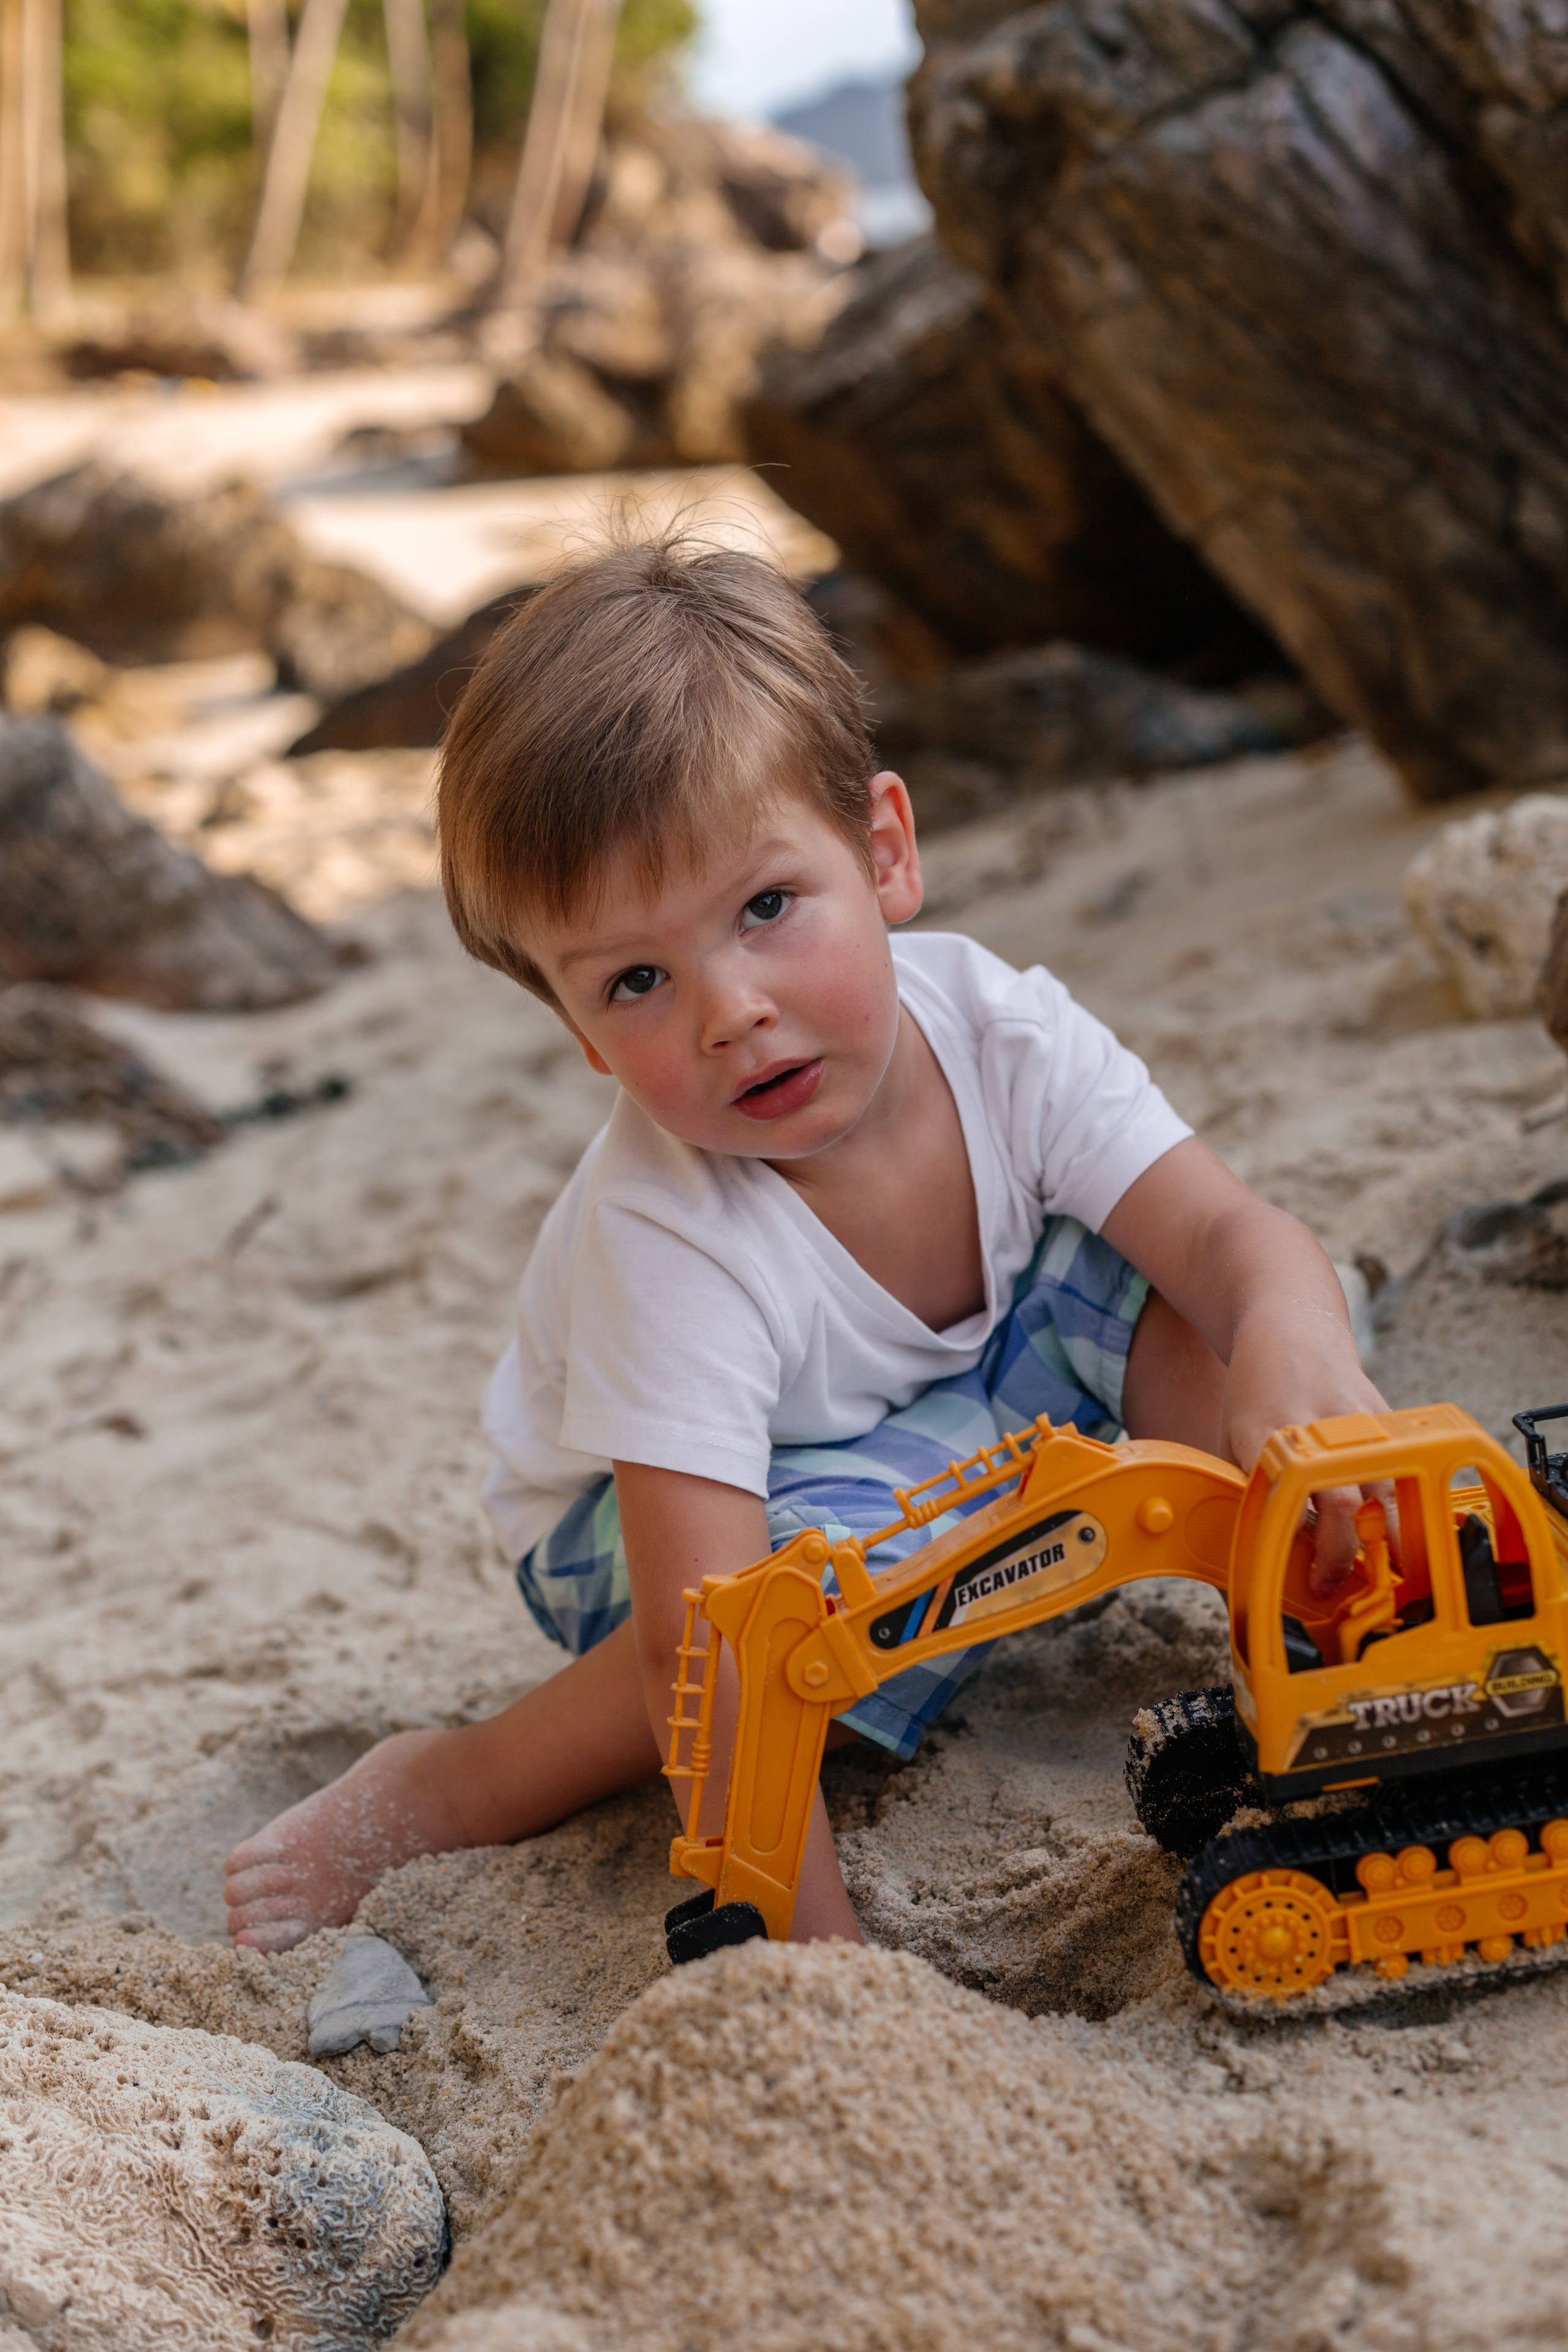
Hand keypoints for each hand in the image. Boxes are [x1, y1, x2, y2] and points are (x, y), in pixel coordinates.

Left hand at [1220, 1311, 1389, 1589]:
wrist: (1290, 1329)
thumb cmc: (1257, 1395)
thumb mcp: (1233, 1441)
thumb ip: (1249, 1490)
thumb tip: (1264, 1557)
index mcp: (1263, 1436)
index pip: (1282, 1504)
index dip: (1294, 1546)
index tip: (1304, 1580)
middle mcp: (1311, 1428)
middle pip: (1339, 1504)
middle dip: (1340, 1554)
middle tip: (1331, 1587)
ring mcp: (1354, 1421)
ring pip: (1383, 1492)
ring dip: (1384, 1539)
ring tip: (1379, 1574)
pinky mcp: (1384, 1417)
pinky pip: (1400, 1472)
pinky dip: (1401, 1507)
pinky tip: (1398, 1536)